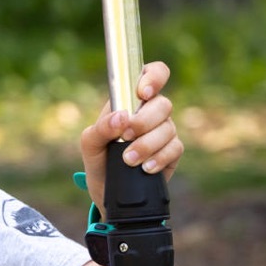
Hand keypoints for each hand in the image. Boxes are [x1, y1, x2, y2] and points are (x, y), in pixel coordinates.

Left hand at [79, 60, 184, 214]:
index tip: (142, 93)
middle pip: (163, 104)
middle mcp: (151, 112)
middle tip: (126, 136)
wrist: (107, 191)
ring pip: (168, 128)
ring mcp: (164, 131)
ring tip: (128, 160)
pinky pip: (175, 148)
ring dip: (147, 144)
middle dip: (144, 121)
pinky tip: (145, 168)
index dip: (154, 77)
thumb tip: (121, 117)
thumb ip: (101, 128)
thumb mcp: (90, 143)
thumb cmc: (99, 159)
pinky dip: (159, 158)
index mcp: (132, 100)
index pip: (153, 73)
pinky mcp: (172, 152)